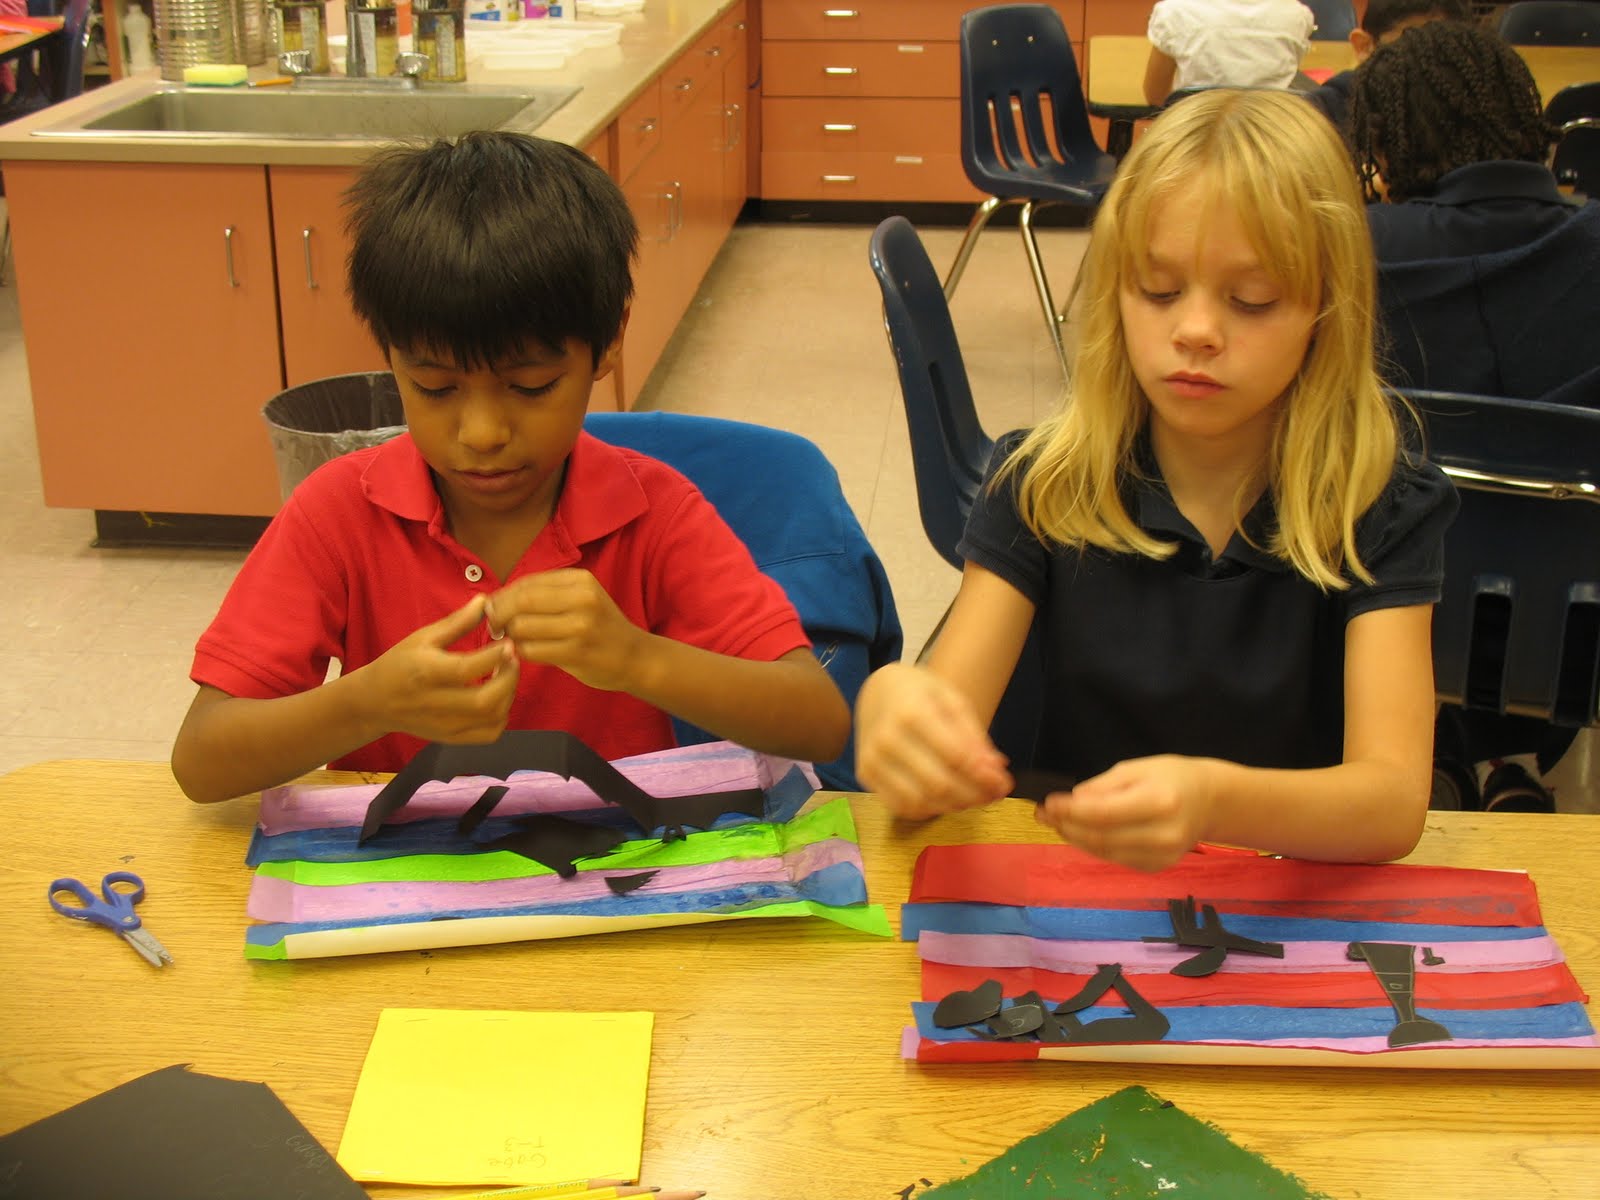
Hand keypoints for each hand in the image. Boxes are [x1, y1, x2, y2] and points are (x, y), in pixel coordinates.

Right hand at [358, 594, 518, 743]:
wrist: (374, 702)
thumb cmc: (400, 664)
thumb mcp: (423, 638)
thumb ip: (457, 622)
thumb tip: (485, 601)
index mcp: (425, 672)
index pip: (466, 669)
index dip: (494, 657)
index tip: (509, 643)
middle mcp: (434, 703)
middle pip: (484, 701)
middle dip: (508, 678)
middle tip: (513, 659)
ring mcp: (444, 725)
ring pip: (491, 718)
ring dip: (509, 695)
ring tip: (506, 674)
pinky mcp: (451, 738)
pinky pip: (489, 734)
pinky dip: (503, 716)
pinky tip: (498, 697)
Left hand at [487, 569, 644, 691]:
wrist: (636, 657)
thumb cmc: (600, 628)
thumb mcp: (581, 598)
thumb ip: (545, 594)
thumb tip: (494, 599)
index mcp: (580, 580)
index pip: (526, 583)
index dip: (502, 597)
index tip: (493, 610)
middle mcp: (582, 598)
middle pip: (520, 602)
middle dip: (499, 615)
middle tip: (494, 628)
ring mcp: (581, 626)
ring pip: (522, 627)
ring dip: (510, 637)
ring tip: (513, 641)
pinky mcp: (577, 653)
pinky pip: (530, 650)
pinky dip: (521, 652)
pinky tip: (526, 654)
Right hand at [855, 663, 1011, 819]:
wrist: (877, 691)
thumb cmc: (919, 693)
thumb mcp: (952, 700)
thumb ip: (973, 735)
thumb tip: (995, 769)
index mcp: (912, 712)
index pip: (956, 756)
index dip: (984, 776)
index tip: (1005, 783)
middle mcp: (887, 739)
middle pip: (939, 784)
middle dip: (974, 795)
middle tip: (994, 795)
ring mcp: (872, 760)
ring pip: (920, 801)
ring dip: (954, 806)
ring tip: (974, 798)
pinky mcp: (865, 775)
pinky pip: (900, 806)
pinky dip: (928, 810)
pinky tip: (946, 800)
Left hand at [1034, 754, 1214, 871]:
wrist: (1210, 801)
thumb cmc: (1172, 777)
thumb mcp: (1135, 768)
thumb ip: (1102, 787)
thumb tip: (1070, 802)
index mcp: (1159, 802)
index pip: (1103, 813)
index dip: (1069, 811)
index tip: (1047, 803)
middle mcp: (1163, 834)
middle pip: (1100, 837)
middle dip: (1066, 826)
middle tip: (1044, 814)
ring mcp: (1162, 855)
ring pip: (1104, 852)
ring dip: (1075, 838)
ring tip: (1056, 823)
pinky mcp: (1157, 867)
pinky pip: (1115, 859)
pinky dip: (1093, 847)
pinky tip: (1080, 833)